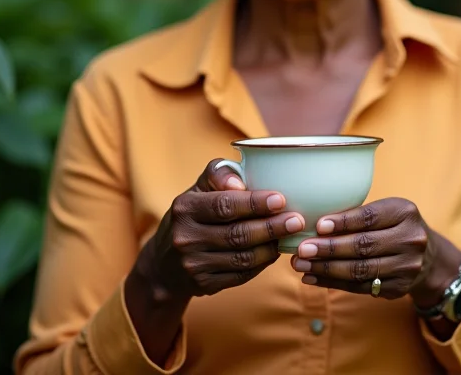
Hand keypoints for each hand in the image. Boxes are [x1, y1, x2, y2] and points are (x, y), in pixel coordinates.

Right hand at [141, 159, 305, 301]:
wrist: (164, 262)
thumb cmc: (193, 214)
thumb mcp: (199, 188)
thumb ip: (220, 174)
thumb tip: (241, 182)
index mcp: (185, 208)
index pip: (224, 205)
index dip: (255, 203)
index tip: (281, 200)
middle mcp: (186, 238)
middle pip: (237, 234)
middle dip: (271, 227)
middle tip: (296, 220)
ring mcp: (194, 265)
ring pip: (242, 257)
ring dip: (270, 246)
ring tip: (290, 234)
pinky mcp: (203, 285)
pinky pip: (241, 275)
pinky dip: (261, 263)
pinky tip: (273, 251)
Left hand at [290, 197, 460, 306]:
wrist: (427, 256)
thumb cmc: (394, 226)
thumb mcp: (386, 211)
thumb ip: (359, 215)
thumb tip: (315, 225)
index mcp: (404, 212)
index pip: (370, 218)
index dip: (344, 222)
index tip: (319, 226)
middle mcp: (410, 240)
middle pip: (364, 246)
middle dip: (329, 249)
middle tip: (302, 249)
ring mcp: (406, 267)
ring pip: (360, 270)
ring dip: (326, 269)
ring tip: (301, 265)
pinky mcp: (398, 289)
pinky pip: (360, 287)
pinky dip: (333, 283)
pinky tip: (313, 277)